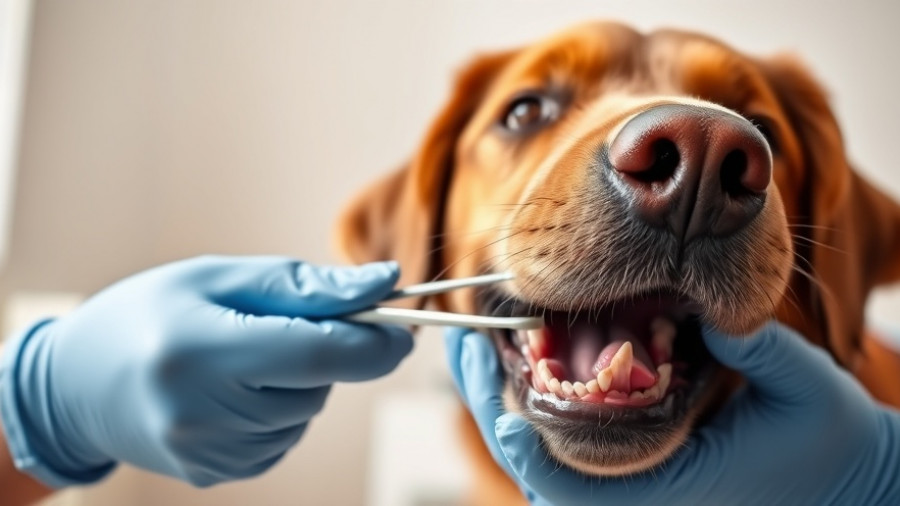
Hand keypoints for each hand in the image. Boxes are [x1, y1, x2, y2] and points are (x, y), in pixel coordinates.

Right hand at [0, 256, 412, 486]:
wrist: (80, 382)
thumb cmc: (152, 312)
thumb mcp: (221, 277)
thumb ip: (305, 286)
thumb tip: (384, 285)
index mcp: (200, 351)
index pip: (317, 355)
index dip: (373, 343)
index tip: (403, 326)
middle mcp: (202, 413)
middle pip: (317, 383)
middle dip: (322, 350)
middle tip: (273, 326)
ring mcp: (209, 454)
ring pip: (306, 411)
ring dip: (298, 381)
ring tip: (240, 358)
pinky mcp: (217, 474)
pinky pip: (284, 436)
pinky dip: (278, 410)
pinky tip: (233, 392)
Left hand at [445, 323, 899, 504]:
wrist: (846, 485)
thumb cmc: (828, 446)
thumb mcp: (804, 391)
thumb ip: (755, 351)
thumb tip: (704, 311)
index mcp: (668, 497)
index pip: (570, 489)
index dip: (526, 445)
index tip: (500, 397)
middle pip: (537, 476)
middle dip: (493, 409)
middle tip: (464, 346)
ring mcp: (635, 497)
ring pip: (542, 470)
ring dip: (505, 408)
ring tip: (478, 349)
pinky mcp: (636, 483)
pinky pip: (565, 460)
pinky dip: (534, 416)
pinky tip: (525, 369)